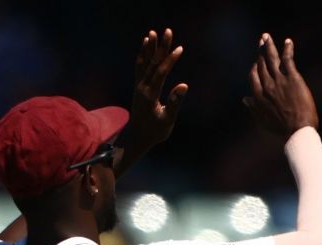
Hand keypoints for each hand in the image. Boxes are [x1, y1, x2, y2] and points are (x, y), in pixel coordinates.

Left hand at [127, 28, 187, 152]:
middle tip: (168, 31)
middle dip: (161, 46)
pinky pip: (139, 66)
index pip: (161, 72)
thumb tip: (184, 85)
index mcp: (150, 94)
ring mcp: (139, 85)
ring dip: (149, 47)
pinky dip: (142, 54)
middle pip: (152, 62)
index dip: (170, 60)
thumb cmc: (155, 131)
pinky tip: (145, 45)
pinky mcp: (138, 85)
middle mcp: (142, 86)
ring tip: (153, 33)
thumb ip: (175, 102)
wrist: (138, 136)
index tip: (180, 48)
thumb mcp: (167, 120)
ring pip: (144, 62)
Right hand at [243, 33, 317, 135]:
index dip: (255, 67)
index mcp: (258, 95)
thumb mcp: (263, 120)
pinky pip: (288, 59)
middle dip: (260, 52)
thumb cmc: (282, 129)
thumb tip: (244, 98)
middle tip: (261, 41)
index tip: (257, 62)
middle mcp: (266, 85)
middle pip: (261, 64)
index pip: (253, 76)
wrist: (297, 130)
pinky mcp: (292, 78)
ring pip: (271, 58)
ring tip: (266, 36)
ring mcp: (279, 80)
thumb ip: (253, 108)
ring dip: (268, 45)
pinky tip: (288, 41)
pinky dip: (287, 49)